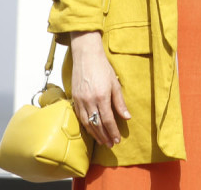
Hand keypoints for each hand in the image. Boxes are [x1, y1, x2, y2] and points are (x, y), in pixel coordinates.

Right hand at [69, 31, 129, 146]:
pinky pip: (80, 117)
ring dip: (95, 134)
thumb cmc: (103, 68)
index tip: (117, 140)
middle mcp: (89, 101)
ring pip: (87, 123)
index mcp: (101, 97)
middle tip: (110, 144)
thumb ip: (120, 102)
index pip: (107, 120)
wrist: (86, 56)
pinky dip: (86, 125)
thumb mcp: (115, 84)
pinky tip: (91, 130)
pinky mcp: (74, 99)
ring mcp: (80, 101)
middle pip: (96, 124)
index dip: (112, 131)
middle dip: (104, 136)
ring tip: (102, 141)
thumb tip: (126, 117)